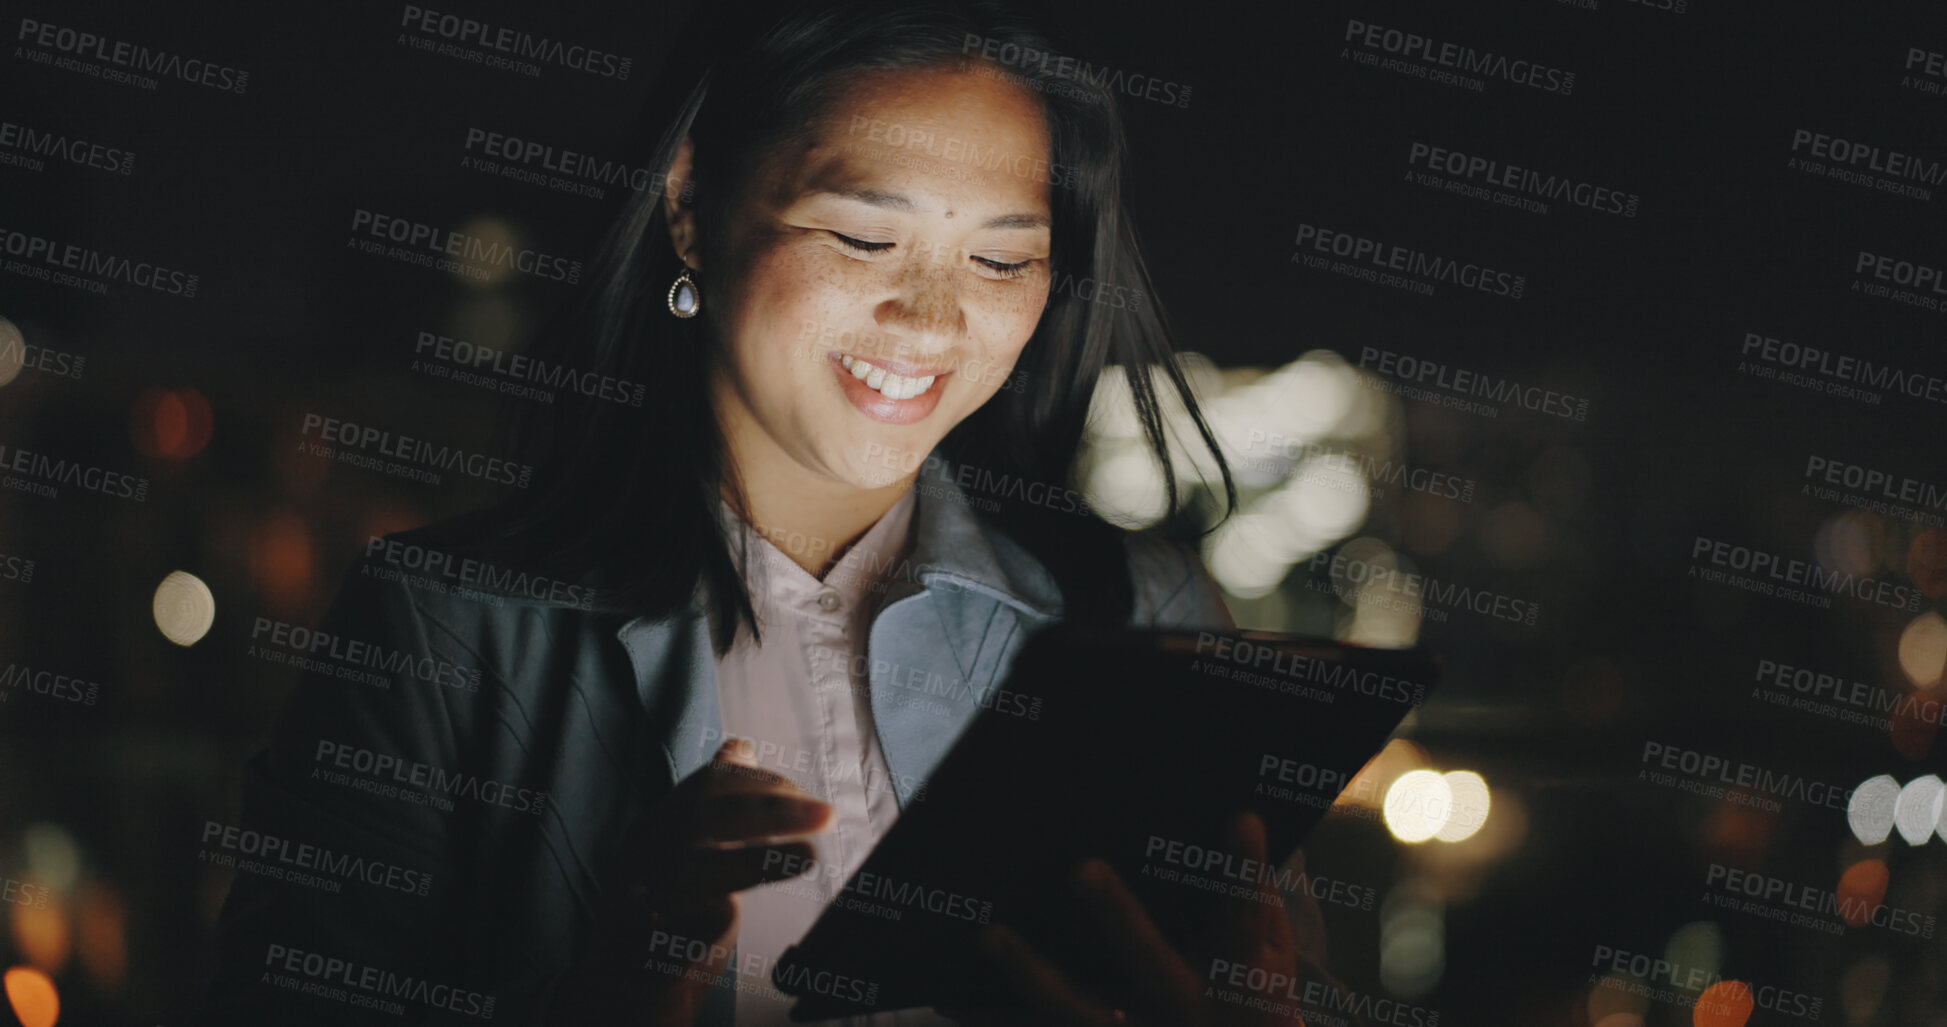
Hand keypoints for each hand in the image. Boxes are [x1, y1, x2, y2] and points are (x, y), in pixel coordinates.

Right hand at [546, 739, 832, 1024]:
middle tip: (824, 814)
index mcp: (650, 831)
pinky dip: (721, 914)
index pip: (704, 790)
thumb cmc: (661, 911)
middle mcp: (640, 859)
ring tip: (807, 855)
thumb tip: (742, 749)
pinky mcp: (646, 946)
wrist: (616, 990)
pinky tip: (756, 902)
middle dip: (770, 811)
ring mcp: (639, 901)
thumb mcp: (682, 851)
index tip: (806, 796)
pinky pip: (690, 923)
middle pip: (703, 819)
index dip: (760, 787)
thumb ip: (710, 808)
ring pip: (694, 867)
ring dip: (757, 859)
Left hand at [939, 812, 1306, 1025]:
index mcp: (1241, 985)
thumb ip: (1258, 904)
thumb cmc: (1253, 1002)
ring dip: (1032, 974)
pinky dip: (994, 1015)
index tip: (1241, 816)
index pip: (1245, 923)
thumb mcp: (1272, 962)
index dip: (1245, 871)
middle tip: (1082, 867)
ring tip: (989, 933)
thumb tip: (1237, 819)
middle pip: (1152, 967)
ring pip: (1080, 1010)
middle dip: (1120, 918)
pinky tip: (948, 991)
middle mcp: (1187, 1015)